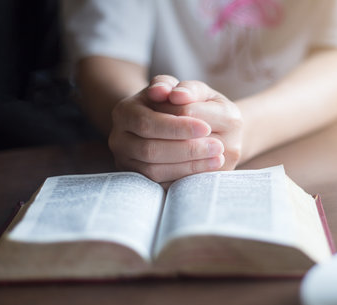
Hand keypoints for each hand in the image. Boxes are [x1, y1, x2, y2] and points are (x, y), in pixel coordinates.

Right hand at [109, 75, 225, 182]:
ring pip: (153, 171)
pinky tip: (208, 169)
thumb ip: (183, 88)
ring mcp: (126, 162)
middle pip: (149, 150)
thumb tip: (177, 94)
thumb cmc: (178, 103)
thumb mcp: (183, 89)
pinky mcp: (139, 180)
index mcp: (124, 111)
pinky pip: (160, 185)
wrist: (168, 123)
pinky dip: (184, 178)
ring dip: (188, 166)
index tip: (206, 128)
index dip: (177, 127)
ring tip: (217, 158)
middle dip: (186, 149)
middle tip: (217, 147)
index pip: (148, 123)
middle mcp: (118, 139)